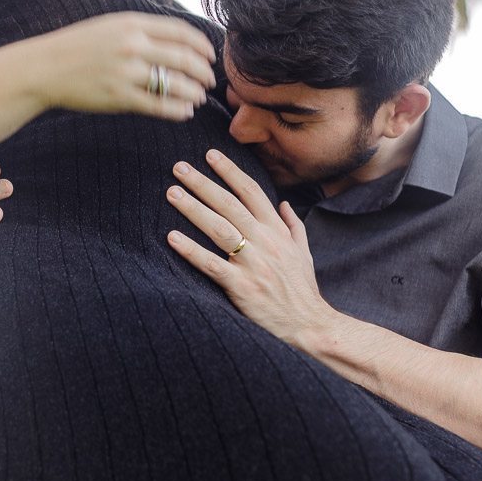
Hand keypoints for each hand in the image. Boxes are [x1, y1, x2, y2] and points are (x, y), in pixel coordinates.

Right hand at [32, 12, 216, 122]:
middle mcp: (132, 45)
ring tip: (198, 97)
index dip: (202, 45)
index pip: (181, 31)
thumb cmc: (79, 46)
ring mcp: (126, 72)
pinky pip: (159, 105)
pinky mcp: (119, 97)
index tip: (210, 55)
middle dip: (204, 72)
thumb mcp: (111, 25)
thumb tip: (177, 38)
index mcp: (132, 23)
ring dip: (193, 92)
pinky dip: (177, 110)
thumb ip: (143, 29)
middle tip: (210, 80)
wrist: (45, 68)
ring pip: (176, 84)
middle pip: (184, 58)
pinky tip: (185, 111)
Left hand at [166, 148, 334, 346]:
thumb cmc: (303, 290)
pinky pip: (211, 264)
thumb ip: (293, 226)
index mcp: (278, 231)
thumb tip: (283, 203)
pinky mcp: (241, 286)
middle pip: (230, 204)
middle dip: (203, 183)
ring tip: (172, 193)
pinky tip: (172, 237)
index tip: (210, 155)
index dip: (230, 172)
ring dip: (193, 208)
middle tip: (179, 167)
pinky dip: (191, 250)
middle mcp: (265, 242)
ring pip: (219, 228)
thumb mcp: (305, 253)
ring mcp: (253, 263)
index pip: (252, 192)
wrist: (310, 325)